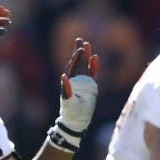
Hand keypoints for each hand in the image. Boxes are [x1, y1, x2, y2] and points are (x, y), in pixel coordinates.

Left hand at [48, 38, 99, 152]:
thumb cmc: (71, 112)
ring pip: (86, 66)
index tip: (79, 49)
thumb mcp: (68, 101)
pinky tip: (95, 57)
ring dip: (87, 56)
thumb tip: (63, 76)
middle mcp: (76, 80)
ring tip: (87, 44)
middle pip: (78, 62)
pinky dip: (94, 66)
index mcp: (69, 81)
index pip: (73, 66)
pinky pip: (93, 74)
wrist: (78, 120)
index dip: (76, 57)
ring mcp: (84, 82)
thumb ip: (66, 89)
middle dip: (79, 51)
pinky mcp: (91, 86)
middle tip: (79, 39)